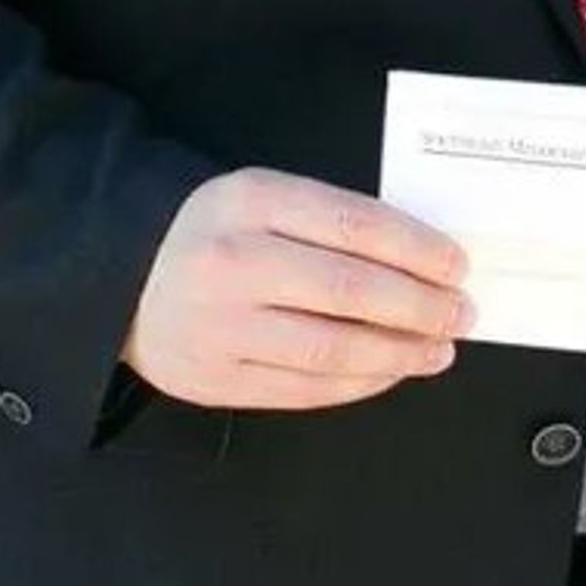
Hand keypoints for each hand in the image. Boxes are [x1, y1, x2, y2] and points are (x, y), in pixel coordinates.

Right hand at [121, 167, 471, 410]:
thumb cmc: (217, 233)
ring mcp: (220, 326)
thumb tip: (425, 262)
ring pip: (333, 349)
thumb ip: (333, 221)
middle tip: (461, 314)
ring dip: (400, 354)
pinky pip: (305, 388)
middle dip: (422, 308)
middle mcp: (233, 262)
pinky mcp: (215, 379)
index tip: (458, 267)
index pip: (357, 226)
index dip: (419, 251)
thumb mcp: (265, 197)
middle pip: (351, 291)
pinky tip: (391, 371)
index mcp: (252, 200)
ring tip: (438, 350)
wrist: (124, 279)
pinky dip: (360, 383)